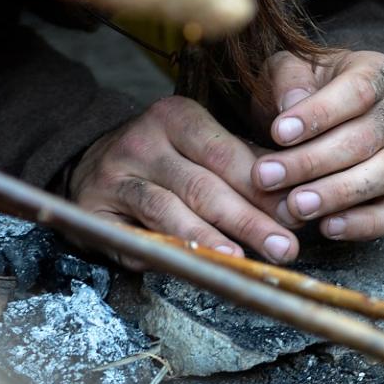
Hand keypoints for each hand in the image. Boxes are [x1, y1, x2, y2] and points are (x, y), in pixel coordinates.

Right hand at [69, 97, 296, 263]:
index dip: (262, 188)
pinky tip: (190, 266)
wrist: (89, 163)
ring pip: (167, 211)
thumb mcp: (202, 145)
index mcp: (176, 116)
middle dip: (248, 221)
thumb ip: (246, 165)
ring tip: (239, 260)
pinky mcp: (92, 211)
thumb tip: (294, 196)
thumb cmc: (165, 157)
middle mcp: (142, 142)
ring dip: (207, 240)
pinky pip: (131, 236)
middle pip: (201, 186)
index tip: (294, 215)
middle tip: (283, 248)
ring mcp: (113, 176)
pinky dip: (162, 252)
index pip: (225, 154)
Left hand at [252, 49, 383, 243]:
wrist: (325, 118)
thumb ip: (288, 79)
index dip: (319, 114)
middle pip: (366, 138)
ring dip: (337, 193)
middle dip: (312, 161)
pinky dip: (365, 223)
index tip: (278, 133)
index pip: (358, 91)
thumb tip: (292, 104)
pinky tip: (328, 227)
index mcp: (378, 74)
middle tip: (266, 177)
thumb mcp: (287, 69)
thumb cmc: (302, 91)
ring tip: (295, 205)